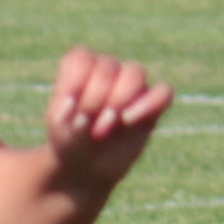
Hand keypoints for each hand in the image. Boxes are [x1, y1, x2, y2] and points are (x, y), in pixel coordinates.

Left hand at [40, 48, 170, 194]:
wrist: (86, 166)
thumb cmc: (70, 141)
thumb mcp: (59, 131)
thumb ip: (69, 117)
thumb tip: (86, 115)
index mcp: (81, 68)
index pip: (82, 58)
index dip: (75, 81)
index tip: (68, 109)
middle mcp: (109, 71)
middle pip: (108, 66)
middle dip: (94, 99)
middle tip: (84, 126)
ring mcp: (133, 86)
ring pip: (135, 73)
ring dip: (118, 99)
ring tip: (103, 129)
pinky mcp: (153, 106)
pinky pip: (164, 93)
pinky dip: (149, 103)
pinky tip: (128, 120)